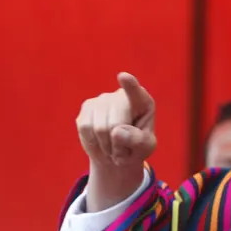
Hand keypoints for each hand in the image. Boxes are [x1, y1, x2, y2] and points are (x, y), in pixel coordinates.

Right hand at [76, 72, 155, 210]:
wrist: (116, 154)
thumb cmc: (136, 148)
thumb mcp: (145, 148)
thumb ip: (138, 141)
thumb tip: (117, 131)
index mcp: (143, 102)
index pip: (136, 92)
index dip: (129, 85)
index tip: (123, 76)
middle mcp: (121, 96)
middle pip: (114, 124)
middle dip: (117, 145)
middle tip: (122, 150)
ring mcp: (102, 99)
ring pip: (98, 128)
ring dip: (105, 145)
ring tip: (112, 146)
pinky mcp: (87, 107)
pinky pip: (85, 128)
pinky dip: (93, 141)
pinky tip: (100, 141)